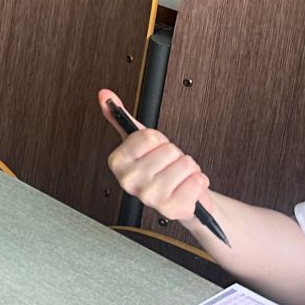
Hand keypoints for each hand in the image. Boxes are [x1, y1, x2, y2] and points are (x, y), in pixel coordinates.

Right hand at [101, 100, 210, 222]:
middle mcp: (129, 181)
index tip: (155, 150)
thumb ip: (121, 117)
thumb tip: (105, 96)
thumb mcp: (140, 142)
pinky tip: (188, 187)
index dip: (159, 140)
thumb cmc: (161, 169)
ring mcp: (150, 197)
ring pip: (184, 164)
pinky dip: (198, 182)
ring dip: (189, 169)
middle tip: (169, 165)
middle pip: (168, 150)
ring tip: (179, 176)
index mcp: (118, 162)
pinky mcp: (172, 208)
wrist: (181, 198)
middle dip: (175, 154)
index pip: (149, 136)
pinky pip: (196, 182)